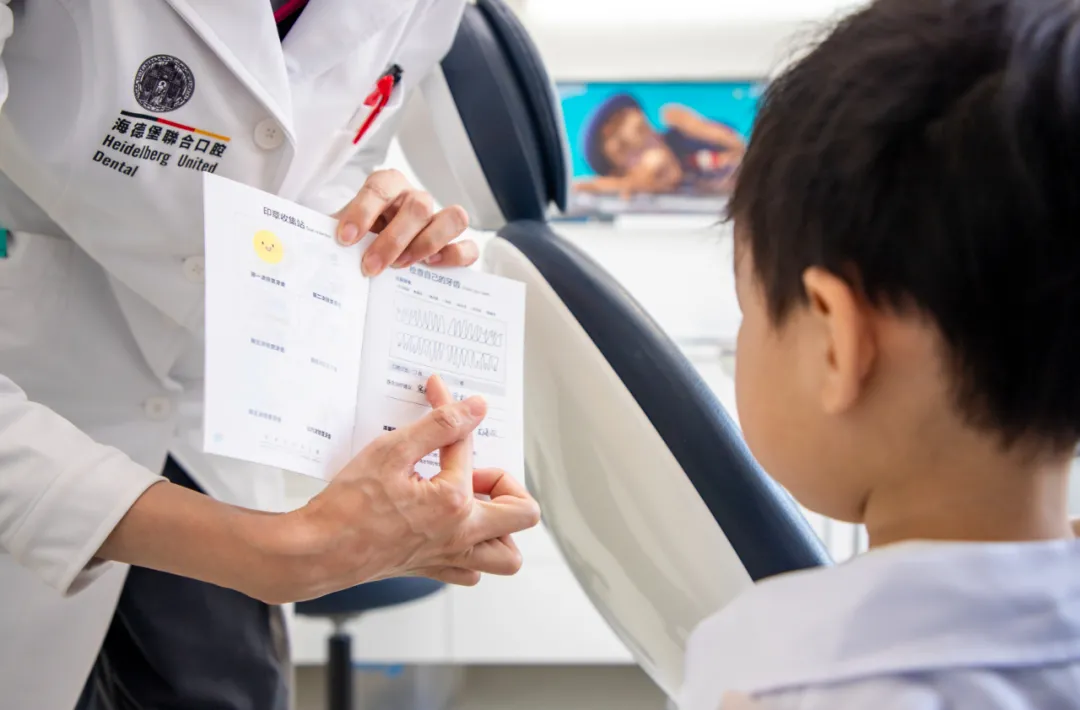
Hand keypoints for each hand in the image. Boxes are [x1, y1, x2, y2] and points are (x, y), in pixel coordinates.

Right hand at [265, 375, 539, 600]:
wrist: (317, 551)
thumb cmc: (347, 505)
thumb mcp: (392, 451)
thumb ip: (440, 426)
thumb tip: (475, 408)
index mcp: (454, 501)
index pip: (467, 444)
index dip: (454, 413)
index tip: (437, 394)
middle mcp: (461, 534)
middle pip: (523, 513)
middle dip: (509, 484)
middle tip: (476, 470)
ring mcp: (449, 557)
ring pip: (506, 555)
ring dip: (501, 526)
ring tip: (473, 502)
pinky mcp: (431, 569)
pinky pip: (473, 570)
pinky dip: (473, 550)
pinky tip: (450, 526)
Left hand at [335, 169, 477, 276]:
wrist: (370, 252)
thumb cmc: (358, 238)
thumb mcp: (341, 232)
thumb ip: (333, 238)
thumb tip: (320, 254)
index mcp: (388, 186)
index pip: (380, 187)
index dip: (363, 211)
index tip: (344, 239)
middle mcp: (416, 199)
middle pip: (419, 206)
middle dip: (393, 239)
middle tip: (371, 266)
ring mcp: (439, 220)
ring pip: (454, 218)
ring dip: (427, 244)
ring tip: (402, 266)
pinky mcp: (454, 244)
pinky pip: (469, 246)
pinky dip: (455, 256)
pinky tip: (432, 267)